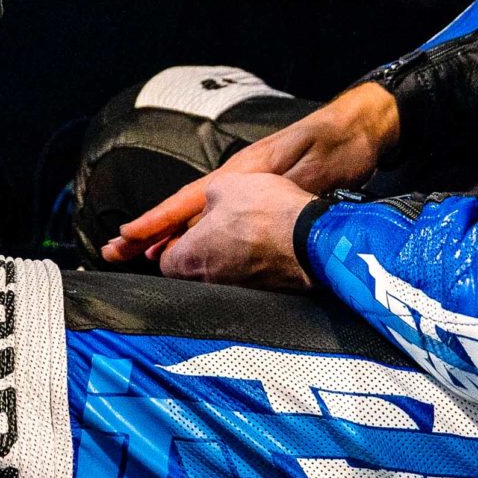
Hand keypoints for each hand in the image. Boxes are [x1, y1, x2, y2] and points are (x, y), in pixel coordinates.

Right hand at [104, 79, 398, 263]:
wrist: (363, 130)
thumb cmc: (338, 147)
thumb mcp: (310, 169)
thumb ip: (275, 192)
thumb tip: (241, 213)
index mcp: (242, 172)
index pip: (188, 199)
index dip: (156, 221)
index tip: (125, 237)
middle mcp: (239, 181)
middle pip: (185, 210)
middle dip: (149, 232)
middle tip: (114, 252)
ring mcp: (251, 189)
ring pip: (200, 218)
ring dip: (170, 237)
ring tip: (142, 257)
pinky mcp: (267, 199)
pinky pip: (220, 222)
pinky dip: (197, 237)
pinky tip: (192, 252)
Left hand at [152, 172, 317, 289]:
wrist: (312, 239)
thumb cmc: (266, 214)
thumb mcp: (224, 184)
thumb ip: (208, 197)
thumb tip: (212, 203)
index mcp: (191, 258)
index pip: (165, 261)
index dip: (172, 244)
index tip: (180, 232)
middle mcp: (210, 282)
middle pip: (193, 270)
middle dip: (201, 250)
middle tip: (214, 228)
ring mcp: (238, 291)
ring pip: (222, 274)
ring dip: (228, 256)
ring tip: (244, 232)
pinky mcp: (266, 293)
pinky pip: (249, 278)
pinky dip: (252, 263)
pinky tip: (264, 244)